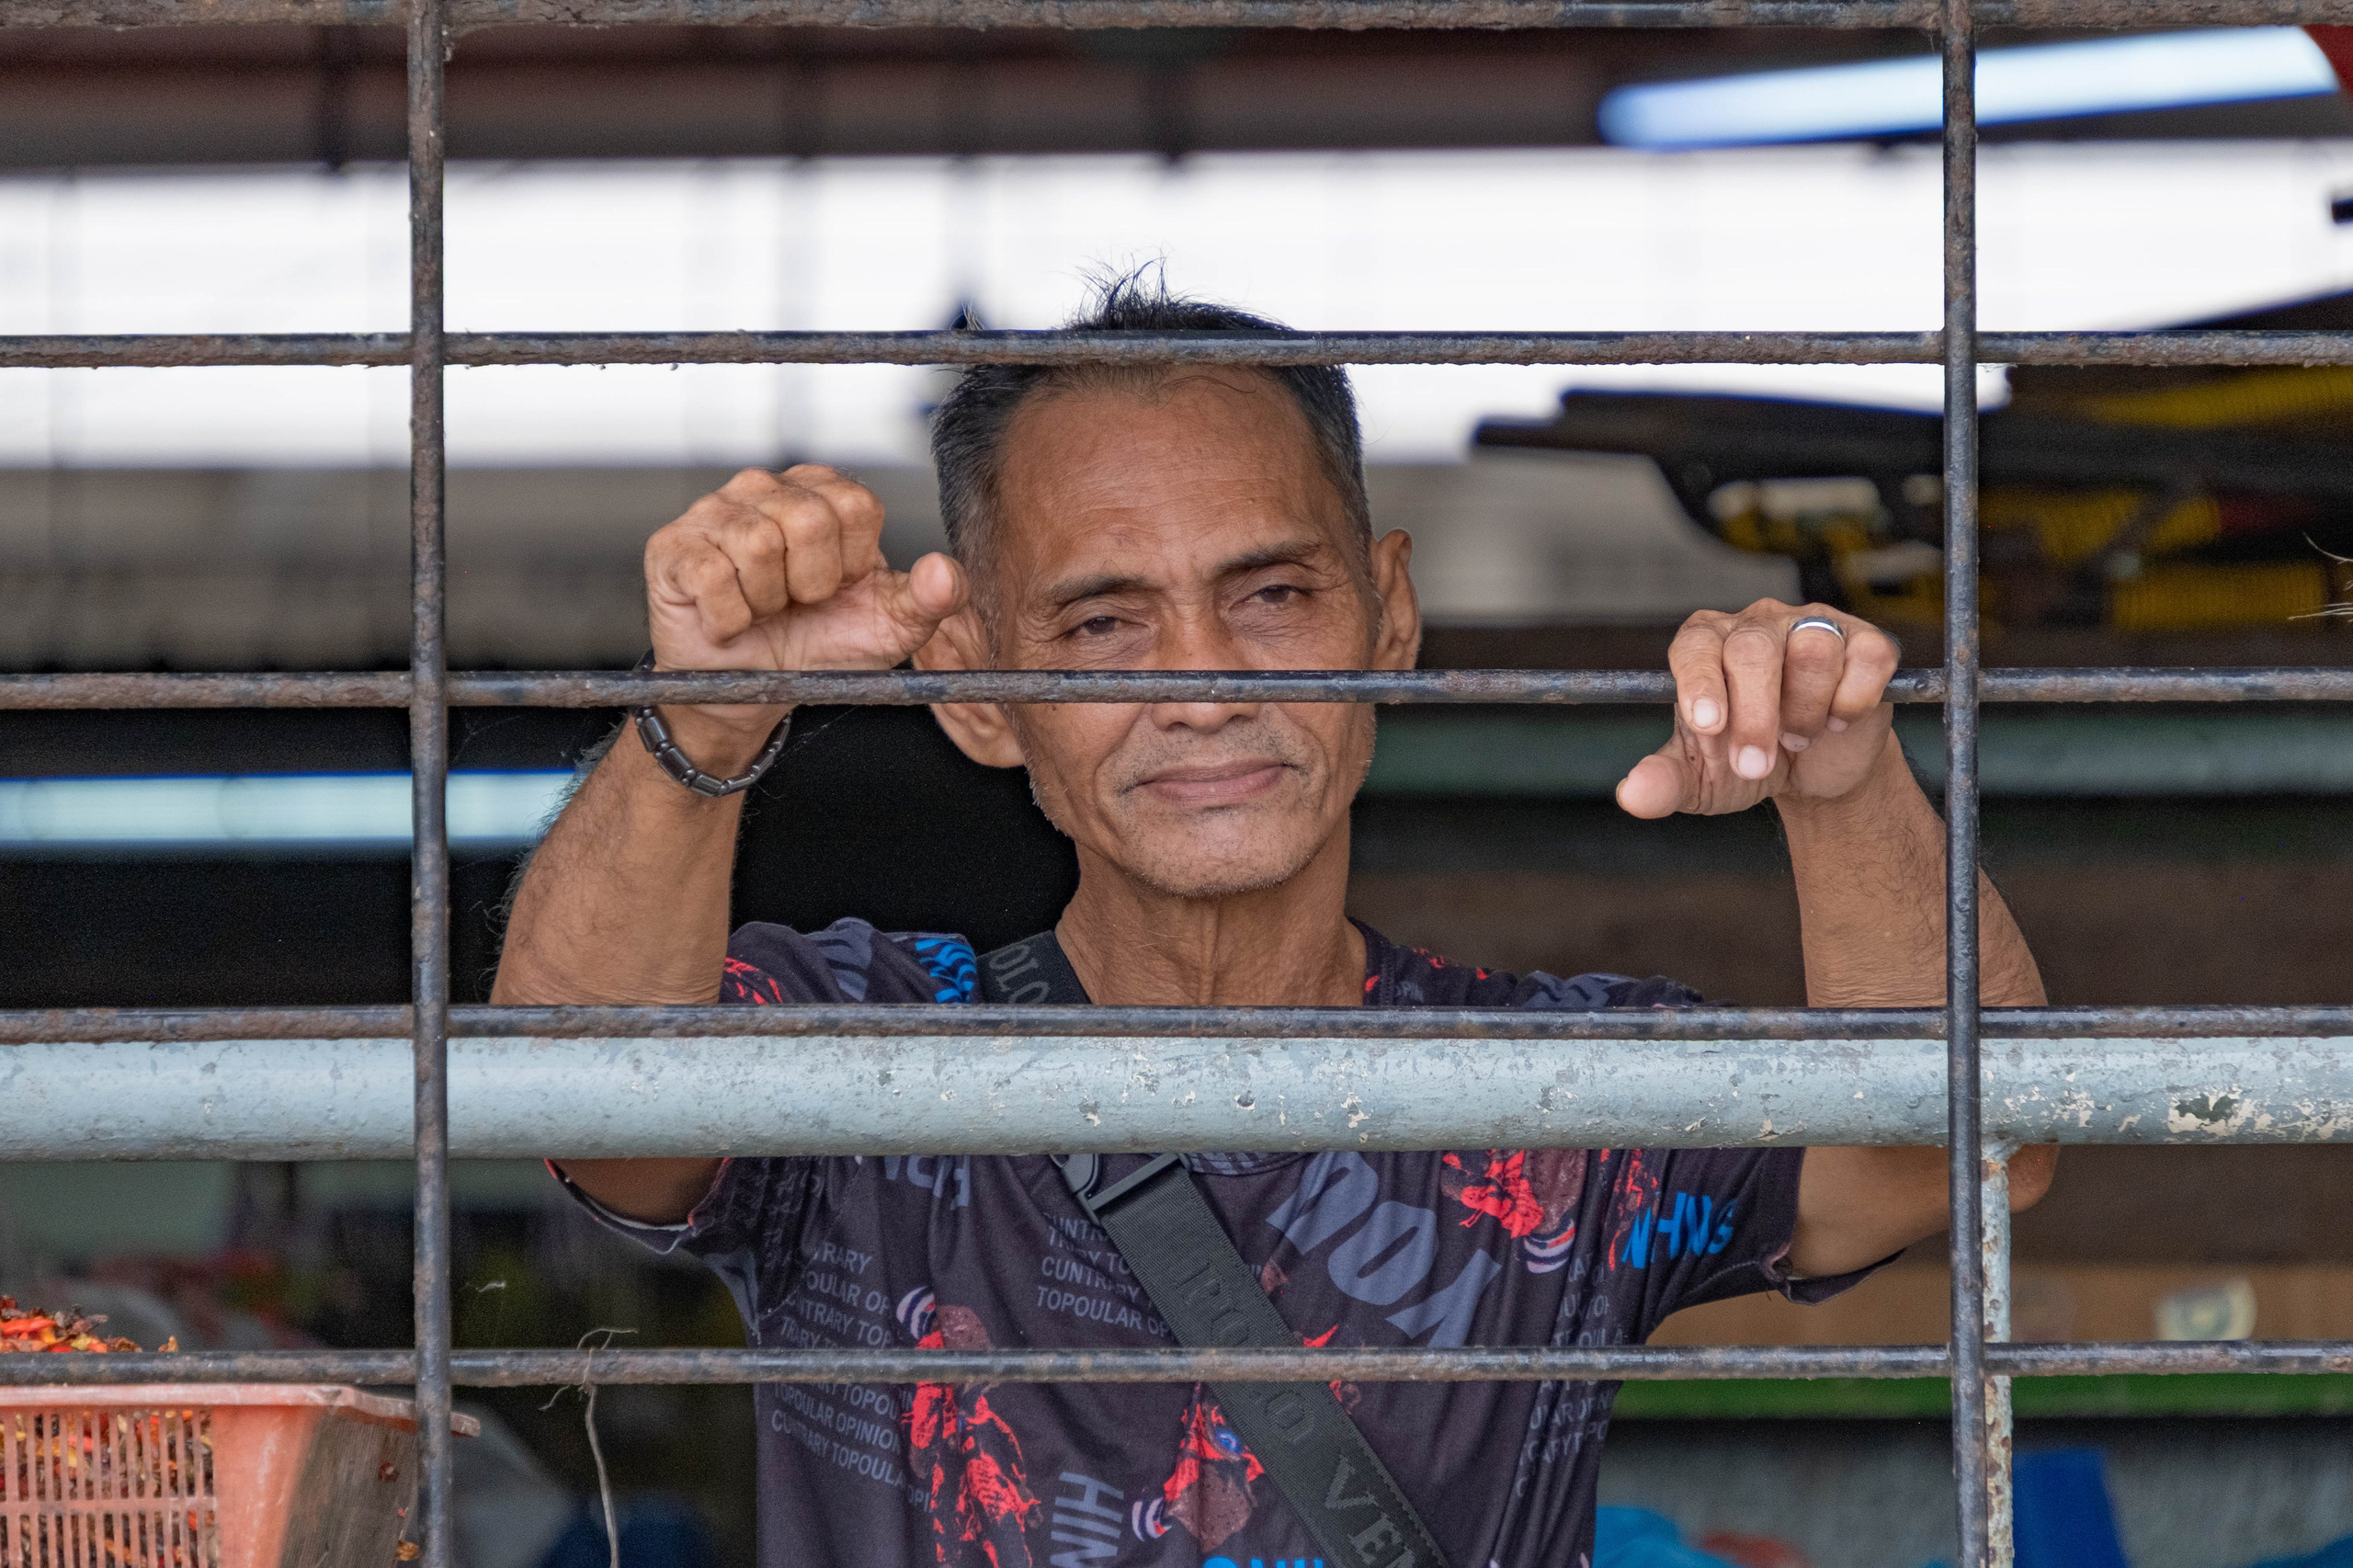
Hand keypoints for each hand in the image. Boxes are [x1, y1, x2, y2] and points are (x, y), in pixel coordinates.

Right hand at [641, 465, 967, 768]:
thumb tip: (944, 572)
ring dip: (767, 602)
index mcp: (823, 491)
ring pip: (757, 545)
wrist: (754, 690)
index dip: (852, 564)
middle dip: (811, 582)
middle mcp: (766, 488)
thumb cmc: (822, 645)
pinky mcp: (671, 547)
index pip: (856, 506)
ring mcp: (712, 511)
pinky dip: (729, 617)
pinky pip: (711, 575)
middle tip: (796, 603)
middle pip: (808, 519)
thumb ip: (931, 598)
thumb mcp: (891, 627)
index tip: (837, 588)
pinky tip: (729, 620)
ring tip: (762, 609)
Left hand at [1616, 601, 1900, 818]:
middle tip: (1755, 765)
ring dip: (1805, 711)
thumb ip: (1666, 781)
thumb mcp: (1703, 779)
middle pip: (1753, 650)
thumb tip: (1631, 796)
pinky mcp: (1866, 641)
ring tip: (1798, 738)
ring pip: (1812, 652)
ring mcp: (1814, 626)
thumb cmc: (1748, 761)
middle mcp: (1757, 624)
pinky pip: (1866, 659)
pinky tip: (1837, 722)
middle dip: (1755, 717)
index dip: (1700, 682)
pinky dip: (1853, 701)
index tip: (1707, 725)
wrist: (1815, 772)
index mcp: (1706, 644)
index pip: (1695, 645)